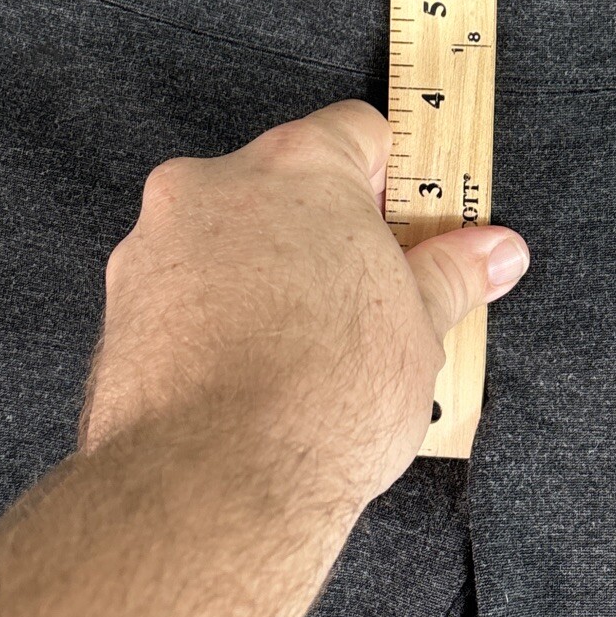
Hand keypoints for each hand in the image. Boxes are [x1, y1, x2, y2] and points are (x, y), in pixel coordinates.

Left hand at [77, 100, 529, 512]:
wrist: (212, 484)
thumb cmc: (322, 394)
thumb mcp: (419, 328)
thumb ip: (452, 273)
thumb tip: (497, 250)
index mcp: (298, 166)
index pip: (357, 132)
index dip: (394, 179)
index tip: (412, 228)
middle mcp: (215, 185)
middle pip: (287, 184)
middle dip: (328, 233)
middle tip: (369, 296)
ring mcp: (155, 244)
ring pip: (230, 238)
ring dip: (268, 274)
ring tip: (306, 348)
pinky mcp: (119, 306)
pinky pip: (185, 291)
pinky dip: (218, 316)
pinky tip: (252, 373)